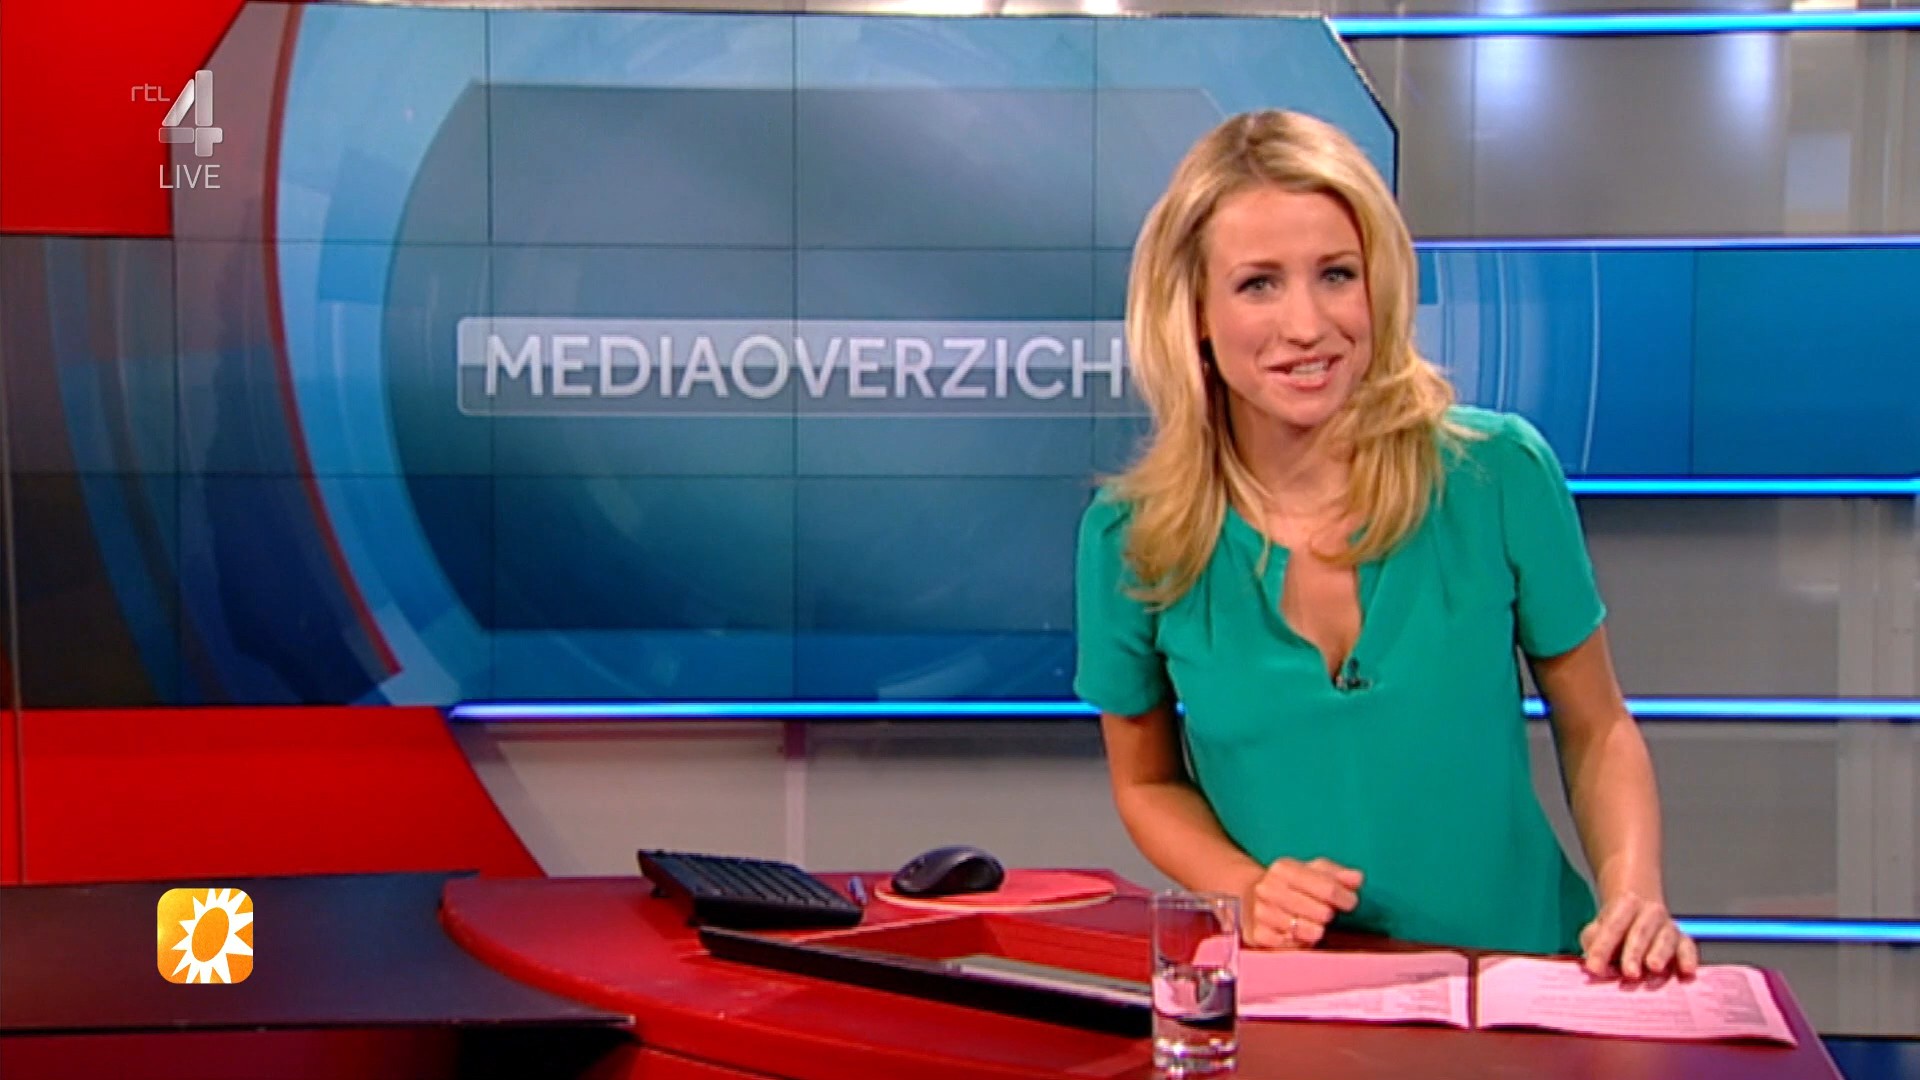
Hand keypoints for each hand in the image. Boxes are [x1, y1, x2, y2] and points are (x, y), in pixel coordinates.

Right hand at [1241, 857, 1362, 948]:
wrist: (1250, 895)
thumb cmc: (1291, 884)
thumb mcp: (1312, 871)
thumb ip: (1338, 874)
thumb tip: (1357, 879)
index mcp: (1284, 868)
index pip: (1328, 888)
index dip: (1346, 898)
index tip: (1349, 902)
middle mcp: (1268, 888)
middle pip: (1321, 912)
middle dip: (1328, 915)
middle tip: (1325, 913)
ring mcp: (1261, 913)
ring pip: (1308, 931)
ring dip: (1316, 930)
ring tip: (1313, 923)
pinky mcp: (1257, 935)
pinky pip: (1293, 946)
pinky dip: (1300, 943)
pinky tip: (1298, 934)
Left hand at [1578, 893, 1698, 979]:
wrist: (1639, 911)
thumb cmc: (1615, 927)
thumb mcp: (1597, 929)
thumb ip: (1594, 944)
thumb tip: (1594, 966)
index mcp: (1626, 903)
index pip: (1612, 926)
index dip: (1602, 948)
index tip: (1594, 968)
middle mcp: (1651, 912)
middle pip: (1641, 932)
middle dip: (1634, 953)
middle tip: (1629, 973)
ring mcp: (1669, 926)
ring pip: (1666, 939)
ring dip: (1660, 954)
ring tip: (1653, 968)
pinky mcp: (1684, 941)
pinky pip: (1688, 949)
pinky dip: (1688, 959)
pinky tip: (1686, 971)